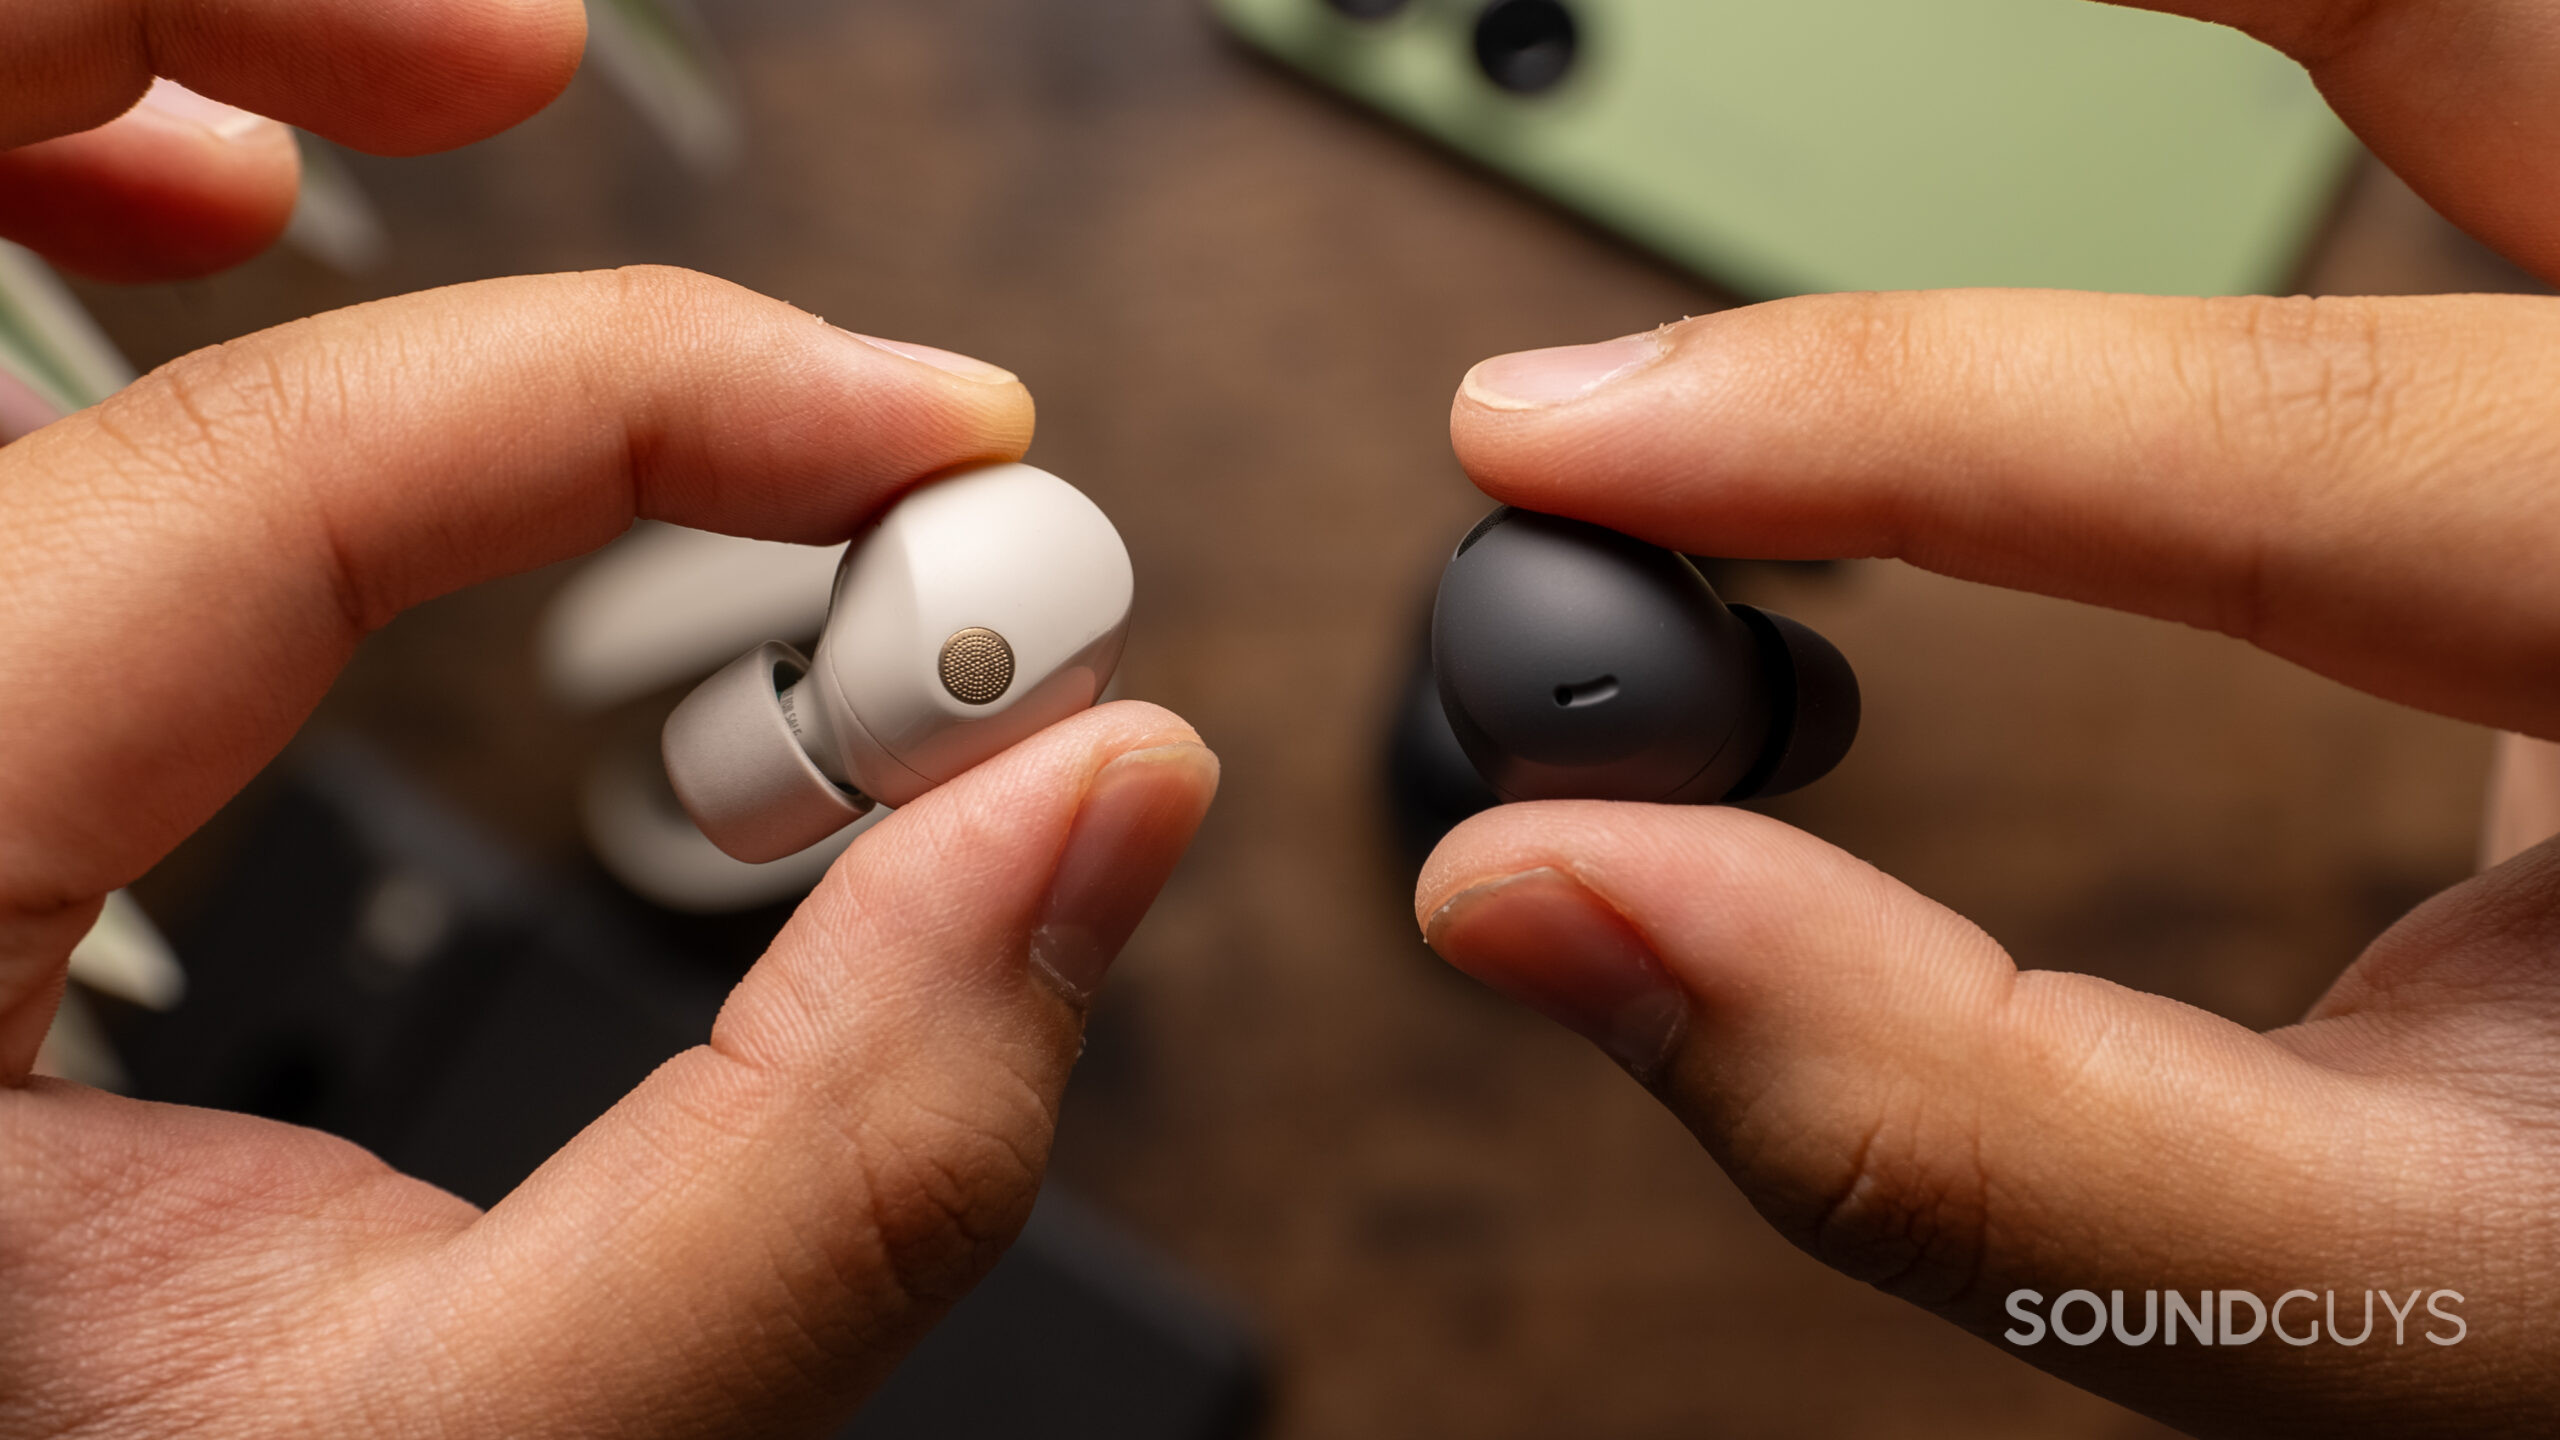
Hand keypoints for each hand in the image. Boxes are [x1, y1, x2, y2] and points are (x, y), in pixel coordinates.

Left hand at [1, 12, 1219, 1437]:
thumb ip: (821, 1170)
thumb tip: (1086, 814)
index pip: (247, 487)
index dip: (647, 401)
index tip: (924, 452)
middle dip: (227, 26)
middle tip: (520, 62)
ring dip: (115, 91)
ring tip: (379, 123)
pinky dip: (40, 251)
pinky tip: (176, 246)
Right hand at [1422, 4, 2559, 1432]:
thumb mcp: (2375, 1291)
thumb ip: (1961, 1126)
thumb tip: (1562, 896)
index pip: (2294, 442)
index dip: (1887, 417)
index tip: (1570, 440)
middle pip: (2494, 40)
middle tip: (1794, 3)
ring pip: (2509, 34)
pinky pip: (2485, 139)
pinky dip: (2301, 49)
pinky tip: (2141, 39)